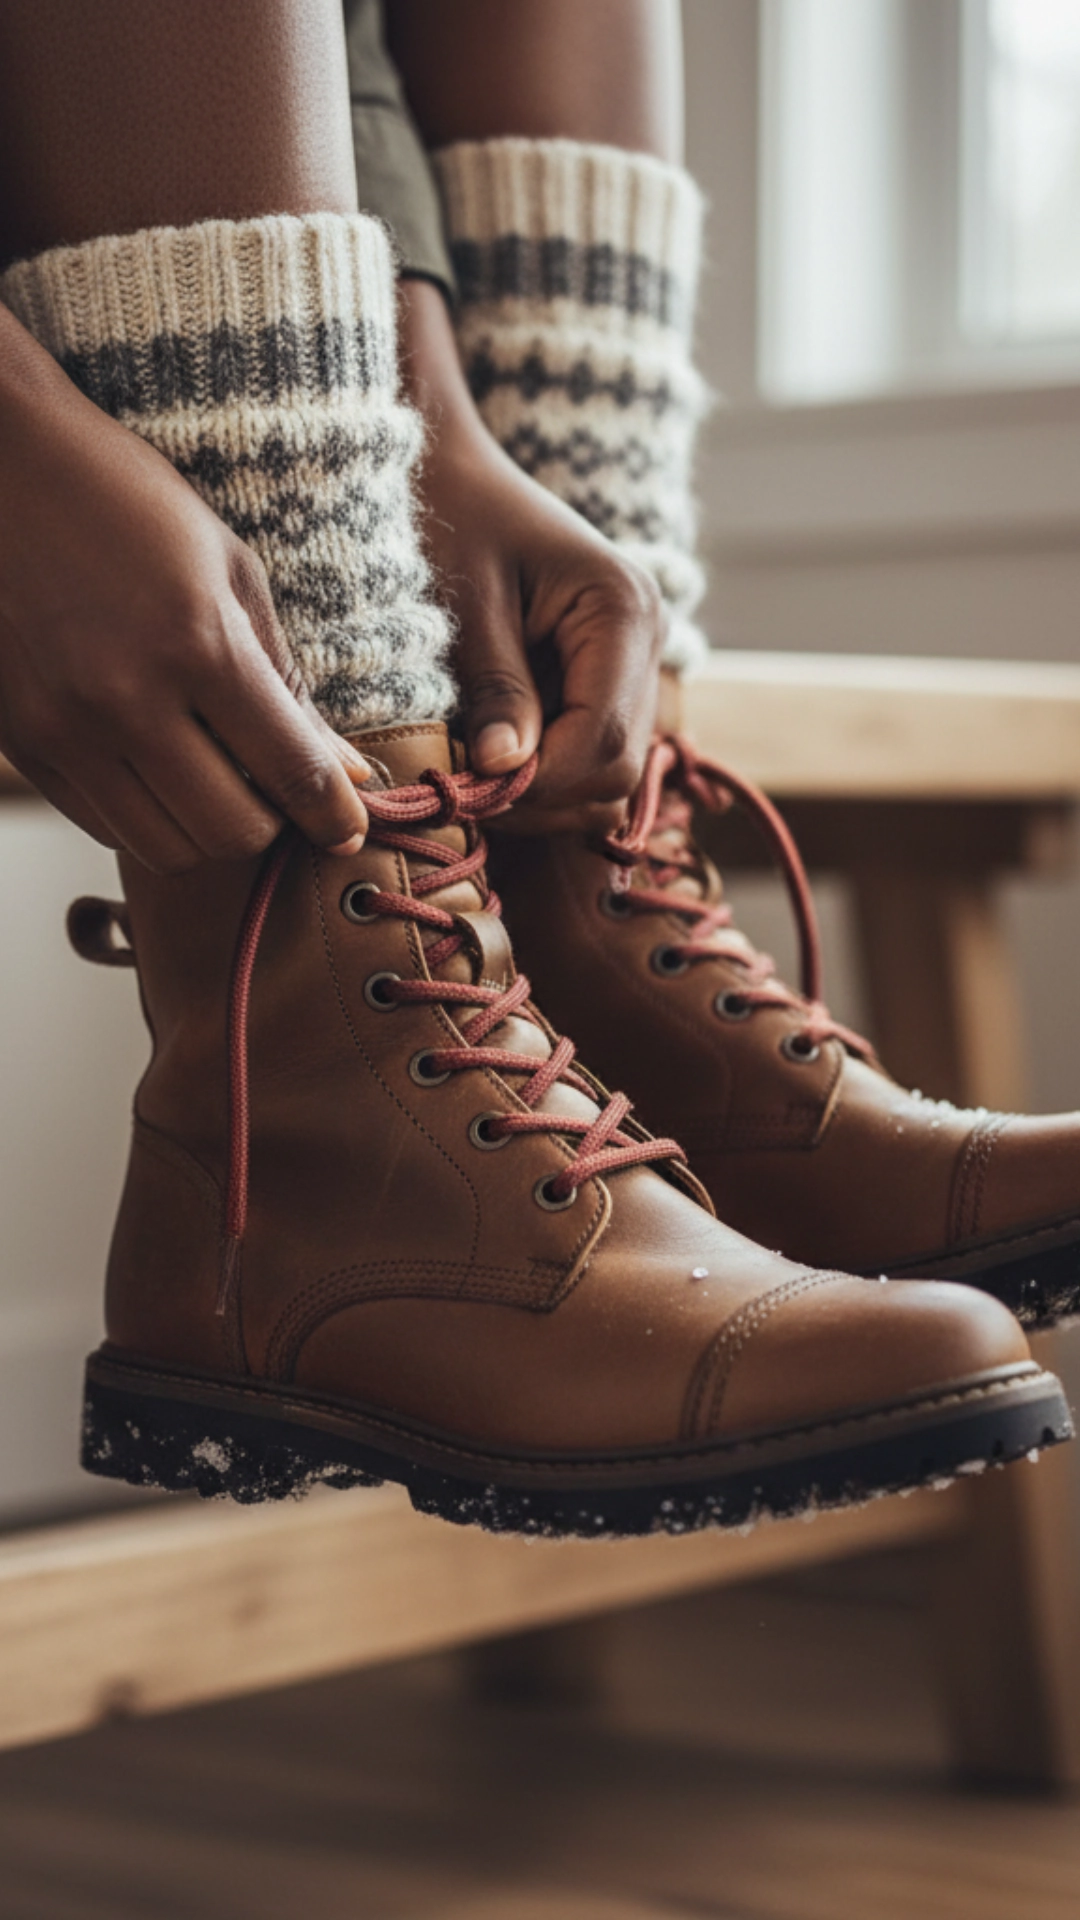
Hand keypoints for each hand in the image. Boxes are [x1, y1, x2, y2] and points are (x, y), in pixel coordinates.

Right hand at [0, 306, 369, 870]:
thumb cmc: (126, 502)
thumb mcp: (228, 568)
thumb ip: (286, 679)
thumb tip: (346, 772)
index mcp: (197, 643)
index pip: (290, 770)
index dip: (334, 815)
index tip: (349, 828)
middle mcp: (126, 699)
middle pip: (232, 832)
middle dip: (272, 824)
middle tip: (276, 790)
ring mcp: (65, 730)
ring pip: (168, 849)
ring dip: (208, 829)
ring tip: (217, 779)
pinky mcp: (23, 745)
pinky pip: (105, 827)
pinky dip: (149, 818)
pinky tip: (158, 769)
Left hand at [400, 280, 664, 829]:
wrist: (452, 469)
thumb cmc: (449, 515)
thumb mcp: (463, 603)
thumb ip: (493, 685)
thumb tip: (505, 770)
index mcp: (621, 607)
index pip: (603, 737)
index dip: (538, 782)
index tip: (469, 790)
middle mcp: (649, 637)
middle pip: (617, 766)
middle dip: (543, 793)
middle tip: (464, 791)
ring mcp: (637, 661)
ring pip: (611, 771)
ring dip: (544, 789)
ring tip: (473, 770)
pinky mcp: (612, 678)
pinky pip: (592, 752)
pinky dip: (545, 769)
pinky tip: (492, 751)